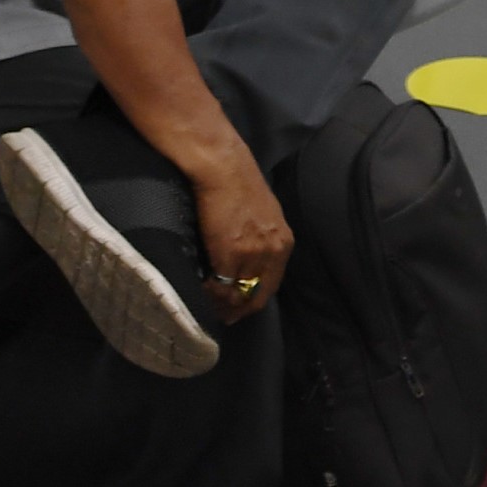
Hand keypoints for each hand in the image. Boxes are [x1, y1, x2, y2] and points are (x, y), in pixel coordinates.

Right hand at [191, 162, 292, 321]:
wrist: (224, 169)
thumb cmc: (240, 187)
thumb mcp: (265, 217)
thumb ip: (262, 242)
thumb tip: (247, 264)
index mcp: (284, 243)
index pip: (270, 286)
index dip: (252, 302)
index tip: (237, 309)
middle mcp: (274, 252)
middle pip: (258, 296)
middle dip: (239, 310)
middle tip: (222, 316)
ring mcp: (254, 254)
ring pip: (238, 294)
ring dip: (222, 304)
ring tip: (208, 306)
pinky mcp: (231, 253)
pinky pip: (221, 286)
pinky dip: (210, 293)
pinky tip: (202, 291)